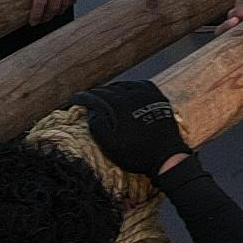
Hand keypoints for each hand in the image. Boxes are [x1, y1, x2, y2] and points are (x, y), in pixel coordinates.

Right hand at [74, 78, 189, 182]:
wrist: (167, 157)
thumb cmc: (137, 154)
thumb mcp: (111, 146)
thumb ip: (98, 128)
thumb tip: (92, 113)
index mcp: (120, 106)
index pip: (97, 97)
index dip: (84, 98)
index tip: (74, 99)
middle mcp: (134, 95)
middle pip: (110, 89)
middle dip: (96, 93)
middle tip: (87, 98)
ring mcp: (148, 95)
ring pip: (125, 85)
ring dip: (113, 88)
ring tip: (105, 94)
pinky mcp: (159, 98)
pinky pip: (142, 85)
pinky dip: (131, 86)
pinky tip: (128, 90)